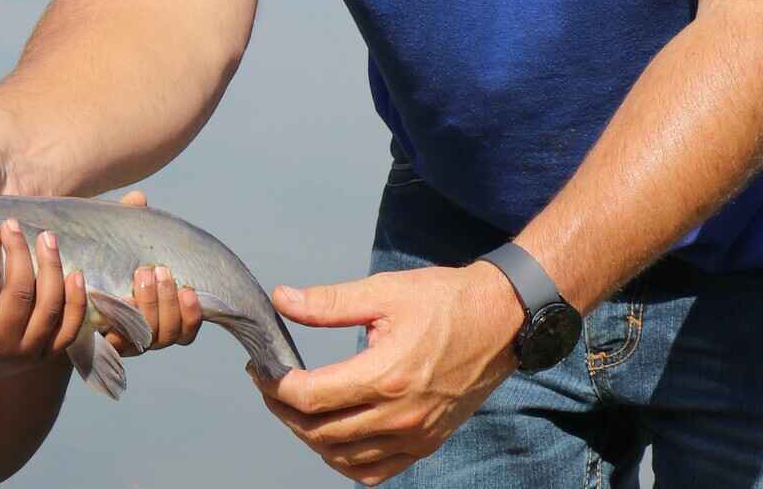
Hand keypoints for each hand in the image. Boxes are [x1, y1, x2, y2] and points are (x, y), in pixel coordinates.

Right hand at [0, 218, 85, 399]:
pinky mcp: (42, 357)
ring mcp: (27, 354)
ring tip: (46, 237)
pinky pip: (68, 330)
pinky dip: (76, 302)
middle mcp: (1, 347)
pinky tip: (75, 273)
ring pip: (49, 307)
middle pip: (21, 291)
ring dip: (52, 267)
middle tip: (13, 224)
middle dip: (19, 251)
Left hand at [106, 190, 204, 354]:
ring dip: (150, 307)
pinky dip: (121, 322)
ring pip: (148, 339)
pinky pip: (117, 342)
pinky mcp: (101, 344)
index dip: (191, 315)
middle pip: (168, 334)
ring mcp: (124, 342)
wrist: (60, 293)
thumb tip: (138, 199)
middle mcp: (145, 335)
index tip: (188, 289)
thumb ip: (128, 224)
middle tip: (157, 271)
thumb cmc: (97, 265)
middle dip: (167, 302)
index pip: (185, 330)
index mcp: (159, 317)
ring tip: (143, 274)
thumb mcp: (114, 245)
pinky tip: (119, 299)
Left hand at [250, 265, 521, 485]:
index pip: (310, 396)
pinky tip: (331, 437)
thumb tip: (282, 300)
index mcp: (385, 375)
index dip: (274, 384)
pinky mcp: (426, 444)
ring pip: (340, 456)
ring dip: (308, 435)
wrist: (502, 320)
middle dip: (282, 409)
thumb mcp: (384, 291)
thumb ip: (329, 302)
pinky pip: (373, 471)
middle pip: (318, 431)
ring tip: (294, 406)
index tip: (261, 368)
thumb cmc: (446, 301)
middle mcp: (399, 415)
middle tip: (269, 384)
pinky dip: (343, 460)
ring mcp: (414, 435)